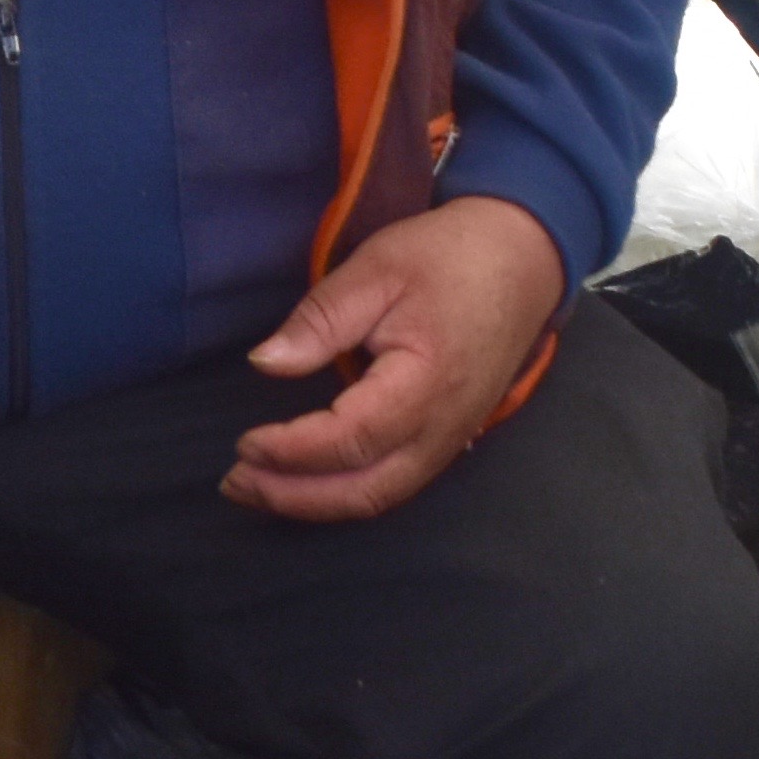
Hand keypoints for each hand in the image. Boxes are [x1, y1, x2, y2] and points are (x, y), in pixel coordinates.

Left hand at [229, 196, 566, 522]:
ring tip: (258, 488)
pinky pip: (395, 483)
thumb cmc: (450, 256)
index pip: (351, 440)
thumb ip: (321, 320)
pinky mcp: (450, 437)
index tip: (244, 442)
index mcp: (427, 382)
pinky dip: (346, 491)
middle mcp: (444, 427)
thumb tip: (265, 363)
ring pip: (380, 496)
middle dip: (294, 496)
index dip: (292, 451)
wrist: (524, 258)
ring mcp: (452, 438)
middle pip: (365, 490)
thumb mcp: (378, 268)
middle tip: (235, 482)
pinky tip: (307, 479)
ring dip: (316, 502)